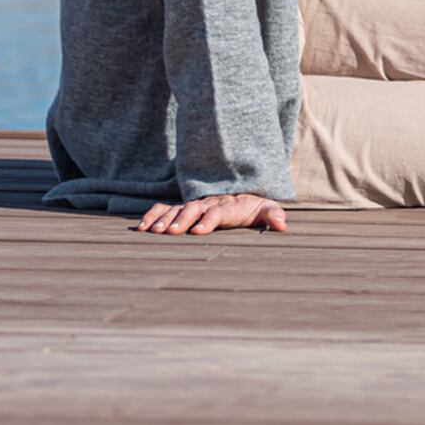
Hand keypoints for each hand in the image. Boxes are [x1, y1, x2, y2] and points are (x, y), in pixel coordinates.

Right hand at [137, 192, 287, 236]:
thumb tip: (282, 224)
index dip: (208, 221)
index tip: (198, 231)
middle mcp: (207, 203)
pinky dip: (153, 215)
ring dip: (165, 219)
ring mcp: (193, 204)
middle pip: (193, 209)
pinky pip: (164, 209)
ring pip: (176, 209)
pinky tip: (141, 227)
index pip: (217, 212)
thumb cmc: (250, 206)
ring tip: (153, 232)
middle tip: (172, 232)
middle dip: (182, 220)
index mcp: (227, 206)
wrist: (236, 191)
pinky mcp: (181, 208)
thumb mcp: (264, 209)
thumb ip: (272, 215)